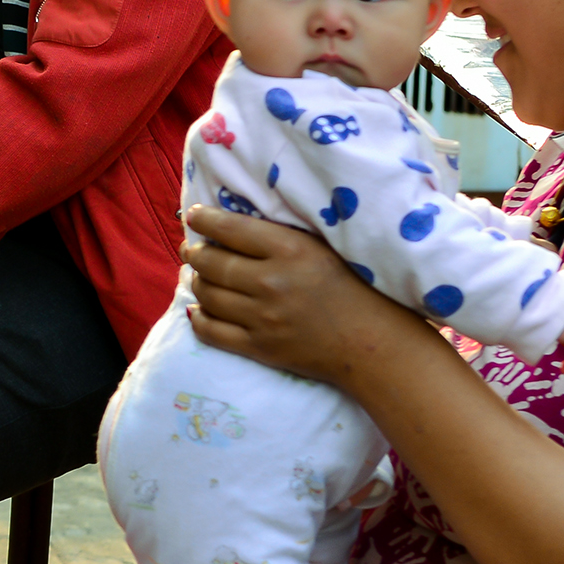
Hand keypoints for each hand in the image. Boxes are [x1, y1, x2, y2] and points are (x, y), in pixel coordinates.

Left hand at [181, 205, 418, 390]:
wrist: (372, 344)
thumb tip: (233, 226)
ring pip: (208, 295)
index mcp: (291, 250)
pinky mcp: (260, 348)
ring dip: (196, 282)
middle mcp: (271, 282)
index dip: (205, 219)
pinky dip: (198, 318)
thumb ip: (281, 237)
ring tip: (197, 274)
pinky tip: (197, 308)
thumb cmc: (354, 289)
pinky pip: (212, 332)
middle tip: (191, 248)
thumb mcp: (322, 248)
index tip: (194, 215)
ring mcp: (262, 318)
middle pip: (212, 263)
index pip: (231, 229)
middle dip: (194, 253)